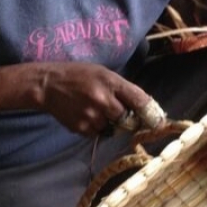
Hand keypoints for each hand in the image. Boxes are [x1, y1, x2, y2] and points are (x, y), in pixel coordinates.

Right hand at [38, 62, 152, 136]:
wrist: (47, 85)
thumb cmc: (78, 75)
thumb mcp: (102, 73)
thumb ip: (122, 88)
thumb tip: (144, 106)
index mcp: (111, 82)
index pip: (139, 99)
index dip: (151, 112)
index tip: (158, 121)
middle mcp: (103, 100)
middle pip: (128, 119)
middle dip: (126, 118)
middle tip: (116, 110)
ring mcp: (92, 116)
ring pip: (112, 128)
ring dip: (109, 123)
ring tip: (93, 108)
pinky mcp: (81, 128)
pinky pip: (98, 133)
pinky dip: (96, 127)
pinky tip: (84, 114)